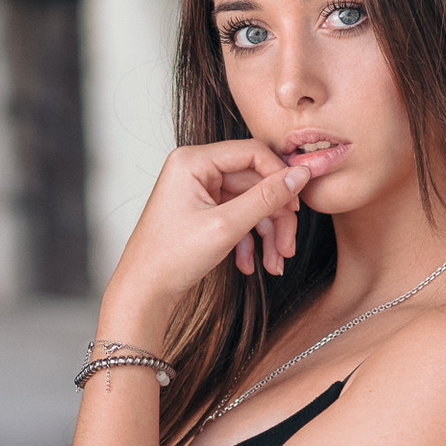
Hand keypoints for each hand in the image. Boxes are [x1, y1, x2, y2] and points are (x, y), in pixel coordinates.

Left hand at [107, 140, 311, 310]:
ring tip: (275, 263)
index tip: (298, 205)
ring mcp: (198, 190)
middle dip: (275, 218)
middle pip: (254, 182)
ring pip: (249, 202)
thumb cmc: (171, 258)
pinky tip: (249, 265)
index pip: (252, 152)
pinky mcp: (202, 211)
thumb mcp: (226, 226)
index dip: (280, 177)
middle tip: (288, 248)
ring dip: (266, 234)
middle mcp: (195, 169)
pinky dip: (248, 240)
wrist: (145, 293)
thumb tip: (300, 174)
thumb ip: (266, 198)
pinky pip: (237, 216)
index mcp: (192, 160)